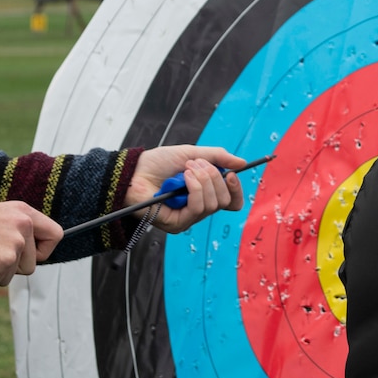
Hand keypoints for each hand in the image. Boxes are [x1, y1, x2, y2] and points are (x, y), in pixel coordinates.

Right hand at [0, 200, 63, 288]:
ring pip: (12, 276)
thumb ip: (14, 231)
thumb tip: (26, 255)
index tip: (30, 256)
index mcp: (23, 212)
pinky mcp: (2, 261)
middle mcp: (23, 225)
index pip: (55, 235)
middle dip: (10, 267)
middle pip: (31, 265)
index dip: (44, 251)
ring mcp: (14, 243)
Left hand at [126, 146, 246, 233]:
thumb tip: (242, 163)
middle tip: (195, 165)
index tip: (232, 173)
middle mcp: (198, 209)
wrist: (135, 170)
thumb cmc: (158, 163)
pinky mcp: (178, 224)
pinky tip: (183, 179)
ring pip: (213, 204)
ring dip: (202, 180)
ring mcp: (188, 218)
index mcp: (204, 194)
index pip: (231, 201)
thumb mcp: (192, 153)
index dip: (236, 189)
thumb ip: (217, 157)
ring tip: (186, 170)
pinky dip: (194, 188)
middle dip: (213, 177)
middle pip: (224, 201)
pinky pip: (198, 208)